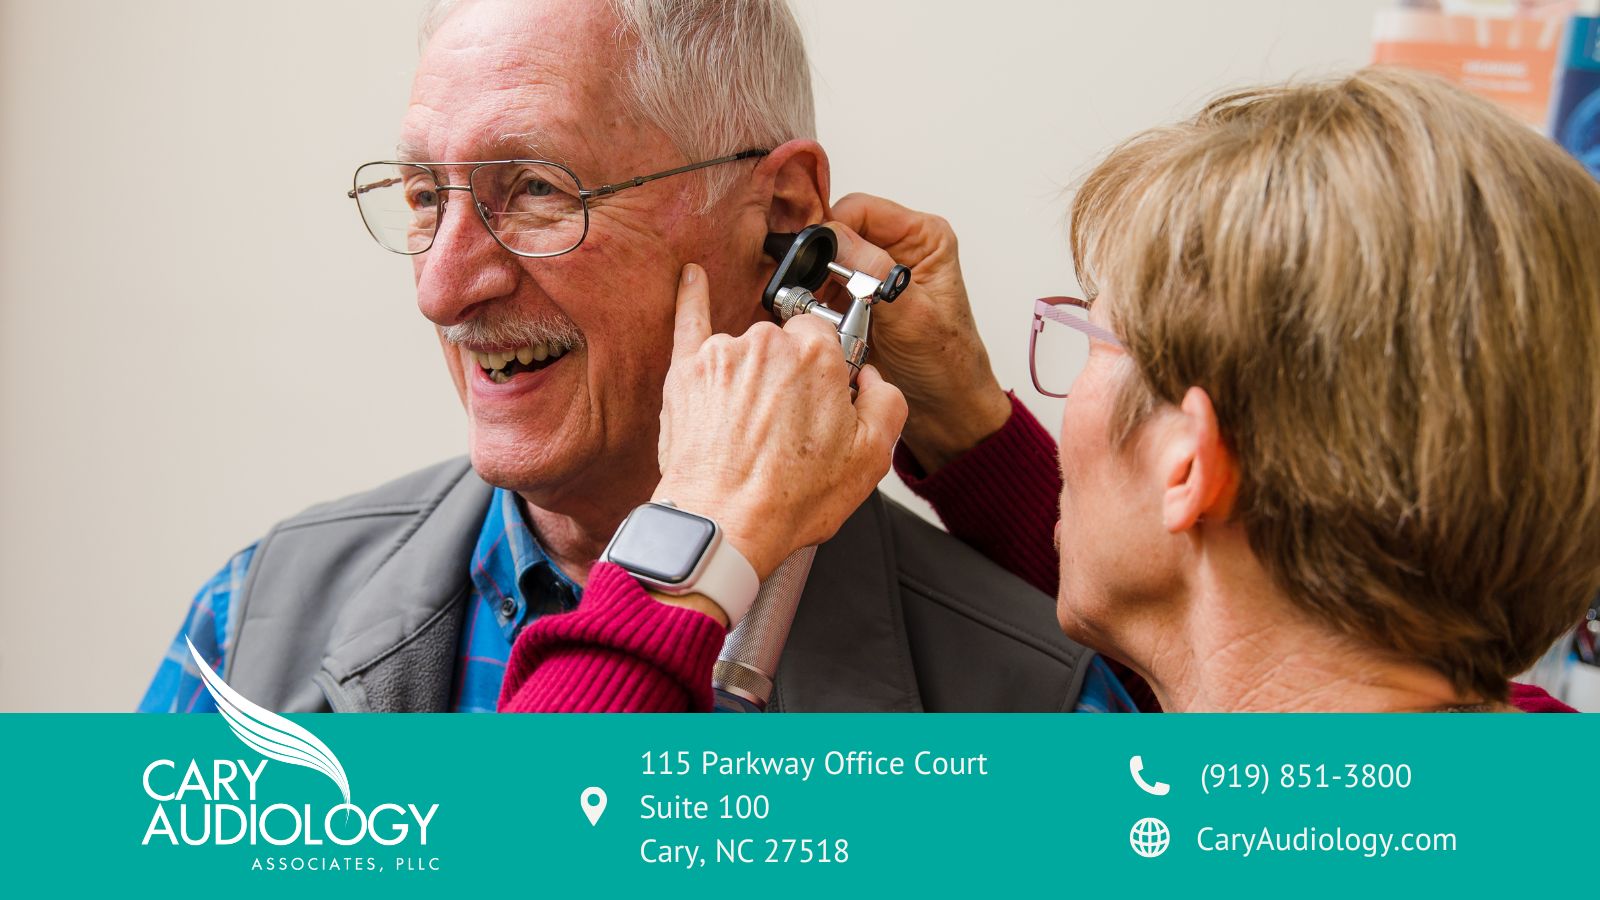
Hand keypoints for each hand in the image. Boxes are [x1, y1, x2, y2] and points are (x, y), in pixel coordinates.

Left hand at [654, 263, 907, 581]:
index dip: (829, 374)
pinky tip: (692, 277)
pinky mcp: (685, 371)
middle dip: (792, 377)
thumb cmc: (791, 497)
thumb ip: (887, 400)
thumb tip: (873, 378)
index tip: (824, 401)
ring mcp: (722, 354)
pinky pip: (688, 319)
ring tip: (752, 429)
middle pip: (787, 343)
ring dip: (754, 376)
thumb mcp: (872, 457)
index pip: (829, 340)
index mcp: (816, 354)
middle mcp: (767, 343)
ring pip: (748, 350)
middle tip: (788, 428)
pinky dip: (691, 297)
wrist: (724, 525)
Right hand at [825, 193, 1012, 472]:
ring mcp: (875, 276)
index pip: (860, 209)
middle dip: (821, 264)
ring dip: (816, 290)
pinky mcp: (857, 302)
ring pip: (823, 264)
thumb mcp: (911, 314)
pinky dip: (815, 308)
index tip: (818, 264)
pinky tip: (823, 327)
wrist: (945, 410)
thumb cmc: (946, 364)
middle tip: (818, 296)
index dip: (833, 231)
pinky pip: (821, 292)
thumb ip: (874, 272)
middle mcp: (897, 249)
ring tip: (826, 318)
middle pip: (837, 233)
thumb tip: (833, 238)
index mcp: (922, 237)